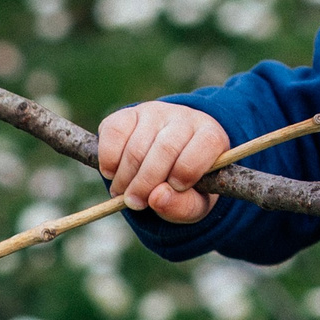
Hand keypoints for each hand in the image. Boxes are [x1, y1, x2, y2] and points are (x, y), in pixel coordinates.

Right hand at [97, 102, 230, 222]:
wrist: (166, 163)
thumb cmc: (187, 186)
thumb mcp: (195, 203)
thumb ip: (183, 206)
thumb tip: (156, 198)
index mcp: (211, 136)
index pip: (205, 144)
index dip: (187, 171)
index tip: (174, 189)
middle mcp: (184, 117)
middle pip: (165, 148)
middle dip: (147, 182)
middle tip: (136, 203)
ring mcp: (154, 112)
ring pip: (137, 146)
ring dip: (126, 178)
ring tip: (125, 194)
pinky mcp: (127, 114)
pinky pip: (113, 134)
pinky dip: (109, 160)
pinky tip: (113, 174)